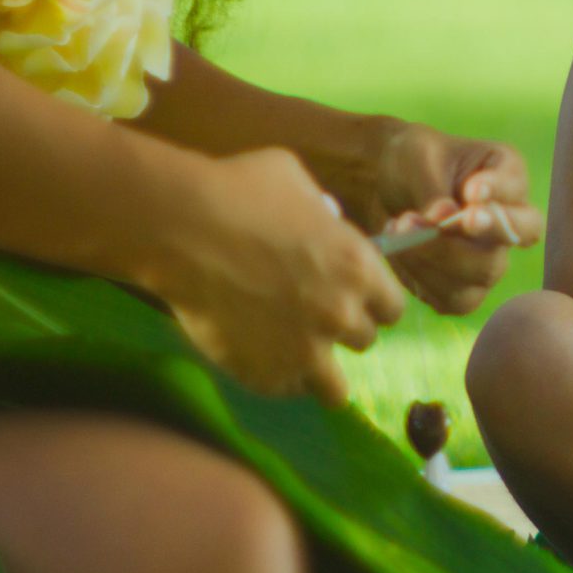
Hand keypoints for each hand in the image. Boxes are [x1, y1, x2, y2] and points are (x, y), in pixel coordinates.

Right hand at [150, 147, 407, 401]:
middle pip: (364, 341)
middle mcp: (340, 315)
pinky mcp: (264, 375)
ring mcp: (303, 352)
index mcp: (359, 268)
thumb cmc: (237, 191)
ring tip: (296, 357)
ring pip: (335, 388)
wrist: (180, 229)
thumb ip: (322, 209)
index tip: (350, 298)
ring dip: (319, 371)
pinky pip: (286, 391)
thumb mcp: (296, 180)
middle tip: (310, 317)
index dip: (371, 302)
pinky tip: (259, 357)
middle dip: (341, 329)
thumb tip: (327, 221)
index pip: (392, 308)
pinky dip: (276, 378)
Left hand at [304, 116, 543, 314]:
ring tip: (399, 226)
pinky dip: (420, 276)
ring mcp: (490, 260)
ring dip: (436, 254)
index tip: (472, 191)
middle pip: (516, 238)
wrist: (386, 189)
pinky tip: (398, 250)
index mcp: (508, 178)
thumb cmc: (413, 164)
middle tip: (439, 221)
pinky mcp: (463, 289)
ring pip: (482, 274)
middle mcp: (510, 223)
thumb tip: (444, 216)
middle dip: (478, 231)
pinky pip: (452, 299)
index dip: (500, 194)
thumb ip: (433, 187)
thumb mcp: (418, 158)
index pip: (517, 188)